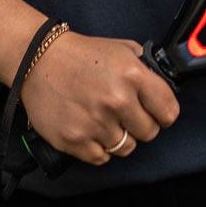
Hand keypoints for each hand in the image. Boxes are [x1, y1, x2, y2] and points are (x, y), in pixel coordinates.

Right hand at [19, 31, 179, 165]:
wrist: (36, 60)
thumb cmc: (80, 54)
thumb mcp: (121, 49)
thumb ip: (145, 69)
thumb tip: (162, 90)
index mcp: (133, 75)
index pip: (169, 112)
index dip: (163, 112)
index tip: (155, 112)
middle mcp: (117, 101)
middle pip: (149, 133)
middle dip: (140, 125)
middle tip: (125, 115)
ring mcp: (95, 123)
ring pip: (125, 148)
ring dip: (118, 137)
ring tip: (103, 119)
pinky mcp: (74, 140)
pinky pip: (101, 158)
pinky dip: (98, 148)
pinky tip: (90, 129)